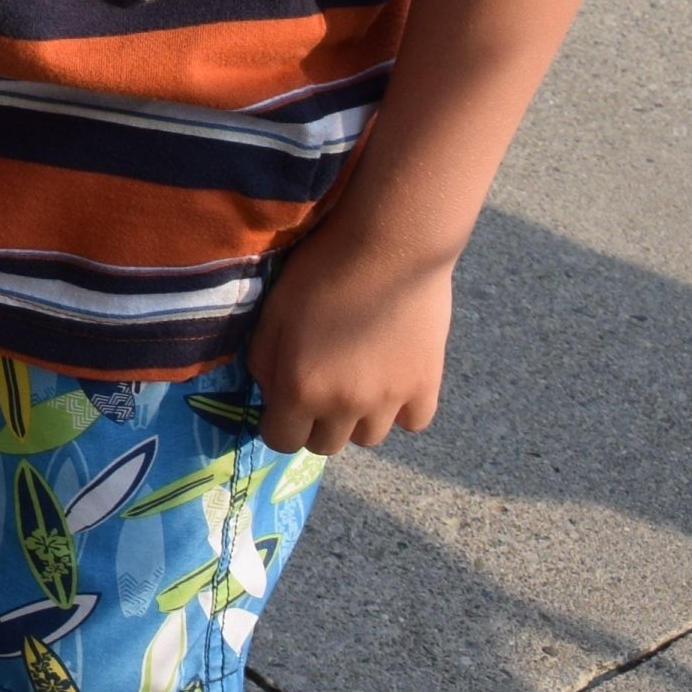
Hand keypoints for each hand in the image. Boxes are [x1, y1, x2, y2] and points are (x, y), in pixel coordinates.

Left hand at [245, 214, 454, 455]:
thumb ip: (265, 363)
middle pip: (325, 446)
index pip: (281, 441)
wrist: (389, 246)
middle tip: (320, 387)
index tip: (283, 403)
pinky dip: (400, 409)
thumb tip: (272, 393)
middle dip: (315, 423)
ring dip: (357, 418)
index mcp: (299, 389)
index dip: (278, 424)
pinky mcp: (426, 387)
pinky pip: (412, 423)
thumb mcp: (272, 314)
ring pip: (369, 438)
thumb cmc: (320, 271)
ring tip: (358, 379)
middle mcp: (344, 406)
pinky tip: (392, 378)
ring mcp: (389, 401)